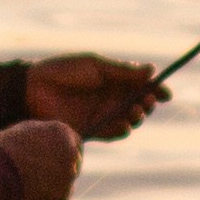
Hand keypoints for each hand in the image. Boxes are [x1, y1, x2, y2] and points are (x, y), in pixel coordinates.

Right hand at [0, 117, 84, 199]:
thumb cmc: (4, 150)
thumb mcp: (25, 131)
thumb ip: (45, 135)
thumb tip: (53, 143)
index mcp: (63, 133)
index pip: (75, 143)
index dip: (65, 150)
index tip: (57, 157)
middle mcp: (72, 156)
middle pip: (73, 164)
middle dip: (61, 168)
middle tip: (41, 173)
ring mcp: (68, 179)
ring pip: (65, 183)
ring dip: (53, 184)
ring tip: (28, 184)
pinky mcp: (61, 199)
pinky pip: (55, 199)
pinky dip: (45, 199)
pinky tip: (28, 194)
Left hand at [25, 56, 168, 141]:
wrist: (33, 89)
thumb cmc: (63, 71)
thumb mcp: (96, 66)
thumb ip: (123, 71)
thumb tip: (152, 70)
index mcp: (113, 80)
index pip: (141, 86)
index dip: (155, 89)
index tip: (165, 93)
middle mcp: (110, 98)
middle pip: (139, 104)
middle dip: (148, 103)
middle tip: (146, 99)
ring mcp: (102, 115)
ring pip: (130, 120)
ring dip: (138, 116)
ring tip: (135, 109)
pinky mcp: (93, 130)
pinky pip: (114, 133)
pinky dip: (122, 129)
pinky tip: (125, 124)